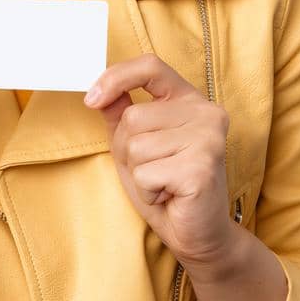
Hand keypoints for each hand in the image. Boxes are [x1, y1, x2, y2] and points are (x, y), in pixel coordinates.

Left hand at [84, 52, 238, 268]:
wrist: (198, 234)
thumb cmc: (166, 187)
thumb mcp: (135, 145)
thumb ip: (120, 114)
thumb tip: (97, 92)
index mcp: (190, 99)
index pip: (150, 66)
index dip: (116, 77)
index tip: (91, 99)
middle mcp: (206, 112)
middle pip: (134, 116)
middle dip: (128, 150)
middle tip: (153, 170)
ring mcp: (208, 138)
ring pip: (136, 146)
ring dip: (139, 173)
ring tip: (163, 184)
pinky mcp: (201, 168)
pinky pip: (146, 173)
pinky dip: (148, 191)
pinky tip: (169, 196)